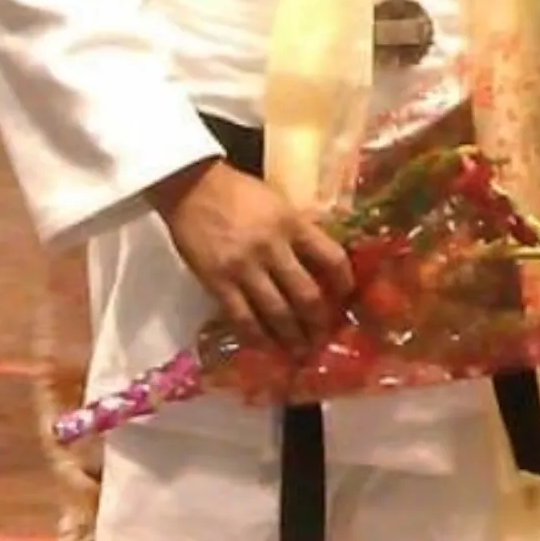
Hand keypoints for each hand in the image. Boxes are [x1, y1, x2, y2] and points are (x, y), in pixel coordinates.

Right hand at [150, 160, 354, 353]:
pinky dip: (256, 336)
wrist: (192, 188)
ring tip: (300, 352)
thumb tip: (321, 259)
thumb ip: (300, 230)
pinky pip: (241, 317)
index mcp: (294, 224)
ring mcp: (245, 268)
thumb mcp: (279, 203)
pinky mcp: (218, 282)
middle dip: (319, 322)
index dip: (345, 283)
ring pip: (276, 312)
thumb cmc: (239, 192)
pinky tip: (266, 347)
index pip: (332, 258)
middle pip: (307, 295)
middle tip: (324, 337)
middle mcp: (274, 248)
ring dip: (291, 337)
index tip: (347, 298)